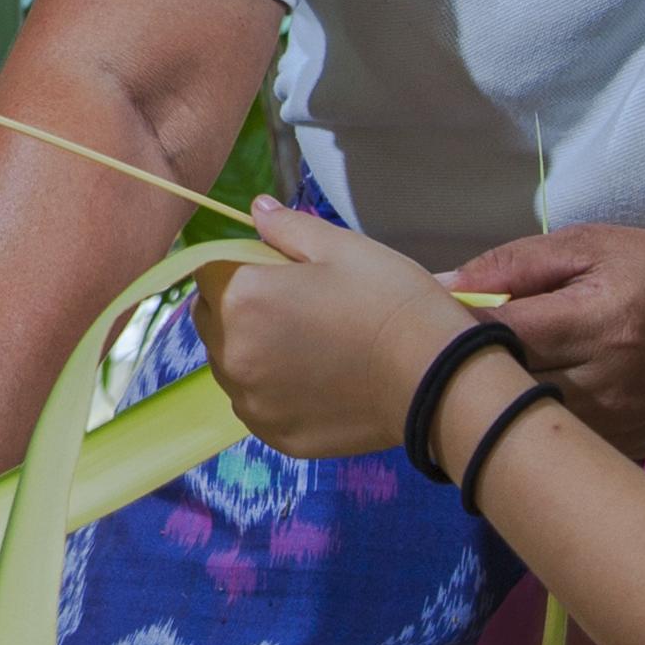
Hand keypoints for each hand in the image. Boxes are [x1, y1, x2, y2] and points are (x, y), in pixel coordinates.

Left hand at [199, 203, 486, 458]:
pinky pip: (256, 403)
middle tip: (296, 305)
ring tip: (311, 344)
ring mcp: (252, 401)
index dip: (238, 264)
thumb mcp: (341, 247)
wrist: (436, 379)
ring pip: (231, 364)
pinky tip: (316, 378)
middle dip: (239, 307)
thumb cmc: (390, 302)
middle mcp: (232, 355)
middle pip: (211, 319)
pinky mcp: (274, 435)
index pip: (207, 272)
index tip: (275, 269)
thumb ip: (286, 228)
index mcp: (241, 299)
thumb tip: (255, 210)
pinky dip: (273, 389)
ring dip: (253, 349)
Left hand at [445, 221, 644, 455]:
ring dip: (483, 401)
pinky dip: (519, 423)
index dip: (447, 326)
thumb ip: (520, 263)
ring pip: (517, 421)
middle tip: (427, 350)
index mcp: (600, 319)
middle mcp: (604, 381)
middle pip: (499, 383)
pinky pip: (548, 442)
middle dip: (455, 367)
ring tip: (463, 376)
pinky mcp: (618, 453)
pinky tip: (505, 403)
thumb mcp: (603, 246)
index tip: (417, 316)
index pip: (496, 331)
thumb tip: (444, 284)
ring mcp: (612, 426)